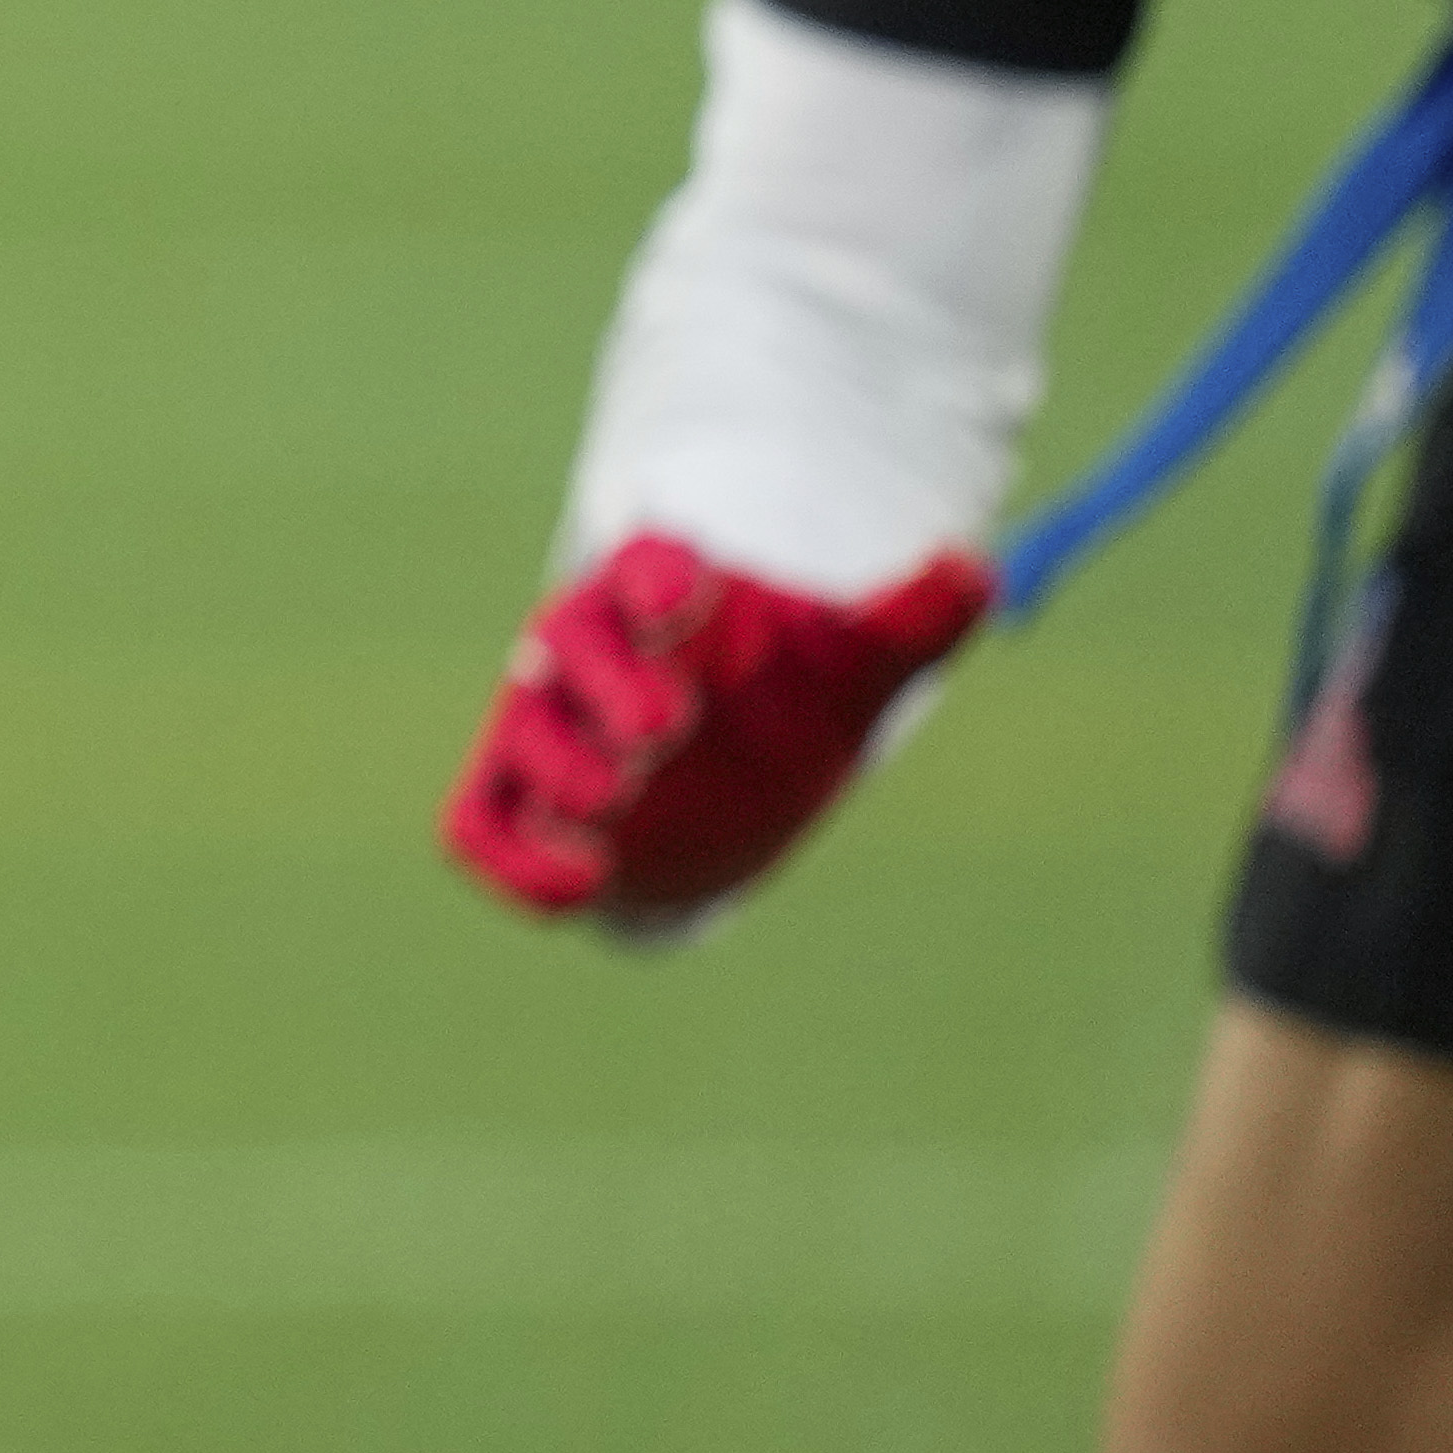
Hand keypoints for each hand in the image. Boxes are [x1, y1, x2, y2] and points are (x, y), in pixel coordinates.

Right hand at [440, 532, 994, 935]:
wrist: (723, 776)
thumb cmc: (784, 700)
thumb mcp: (853, 666)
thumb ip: (910, 618)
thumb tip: (973, 570)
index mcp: (662, 595)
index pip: (648, 569)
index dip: (659, 582)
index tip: (693, 605)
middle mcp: (586, 651)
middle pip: (568, 640)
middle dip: (612, 683)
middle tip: (668, 725)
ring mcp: (543, 726)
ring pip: (523, 731)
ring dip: (565, 767)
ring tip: (621, 800)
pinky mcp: (512, 802)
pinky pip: (479, 828)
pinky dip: (516, 860)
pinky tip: (584, 883)